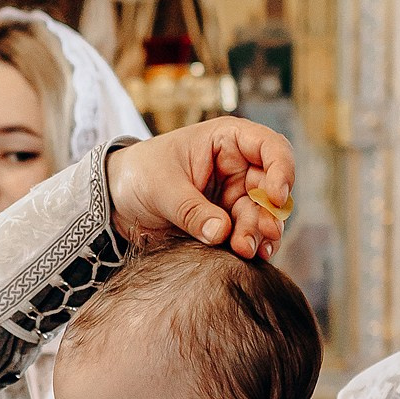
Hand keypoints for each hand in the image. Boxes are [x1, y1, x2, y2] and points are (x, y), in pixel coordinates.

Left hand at [103, 117, 294, 258]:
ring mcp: (234, 195)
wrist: (117, 199)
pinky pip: (248, 234)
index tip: (275, 197)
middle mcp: (238, 166)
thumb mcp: (162, 188)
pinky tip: (250, 258)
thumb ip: (191, 210)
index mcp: (226, 140)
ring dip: (260, 234)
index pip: (271, 147)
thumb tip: (221, 233)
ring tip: (247, 252)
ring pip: (262, 215)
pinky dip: (251, 246)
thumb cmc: (139, 174)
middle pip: (270, 189)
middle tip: (254, 239)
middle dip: (267, 215)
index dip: (282, 170)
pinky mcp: (227, 221)